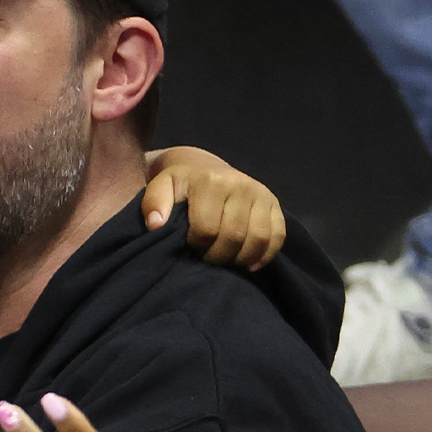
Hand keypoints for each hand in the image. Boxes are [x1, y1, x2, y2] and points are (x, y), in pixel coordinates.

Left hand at [142, 147, 285, 271]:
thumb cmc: (180, 184)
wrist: (203, 166)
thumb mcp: (160, 186)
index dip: (197, 245)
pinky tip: (250, 264)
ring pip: (258, 239)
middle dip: (218, 256)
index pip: (206, 229)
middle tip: (207, 258)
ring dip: (241, 259)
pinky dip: (266, 255)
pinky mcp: (274, 203)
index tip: (189, 246)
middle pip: (234, 236)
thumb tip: (155, 225)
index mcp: (210, 182)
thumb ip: (154, 203)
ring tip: (226, 261)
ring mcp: (260, 193)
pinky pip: (278, 235)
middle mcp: (240, 185)